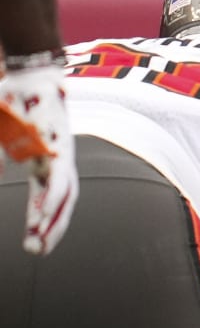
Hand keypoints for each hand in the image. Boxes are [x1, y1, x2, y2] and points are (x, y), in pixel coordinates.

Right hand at [0, 59, 76, 254]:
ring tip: (41, 243)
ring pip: (65, 197)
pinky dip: (51, 199)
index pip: (45, 198)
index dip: (39, 220)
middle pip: (60, 204)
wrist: (30, 75)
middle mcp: (57, 163)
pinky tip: (42, 217)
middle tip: (37, 252)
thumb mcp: (0, 136)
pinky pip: (58, 180)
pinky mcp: (61, 149)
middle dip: (50, 229)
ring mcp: (62, 156)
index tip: (32, 241)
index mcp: (43, 162)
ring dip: (53, 221)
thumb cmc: (12, 103)